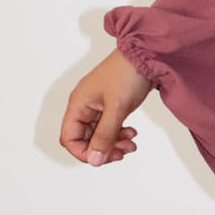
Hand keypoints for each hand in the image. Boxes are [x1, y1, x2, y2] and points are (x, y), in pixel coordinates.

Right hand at [60, 47, 152, 165]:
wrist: (146, 54)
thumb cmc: (128, 73)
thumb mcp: (117, 108)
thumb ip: (105, 135)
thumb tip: (94, 160)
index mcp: (78, 104)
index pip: (69, 138)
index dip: (83, 152)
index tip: (103, 157)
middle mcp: (84, 106)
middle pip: (85, 139)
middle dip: (103, 149)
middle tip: (123, 152)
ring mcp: (97, 106)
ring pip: (99, 135)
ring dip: (114, 143)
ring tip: (132, 143)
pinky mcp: (110, 106)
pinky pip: (109, 127)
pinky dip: (119, 134)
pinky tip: (132, 133)